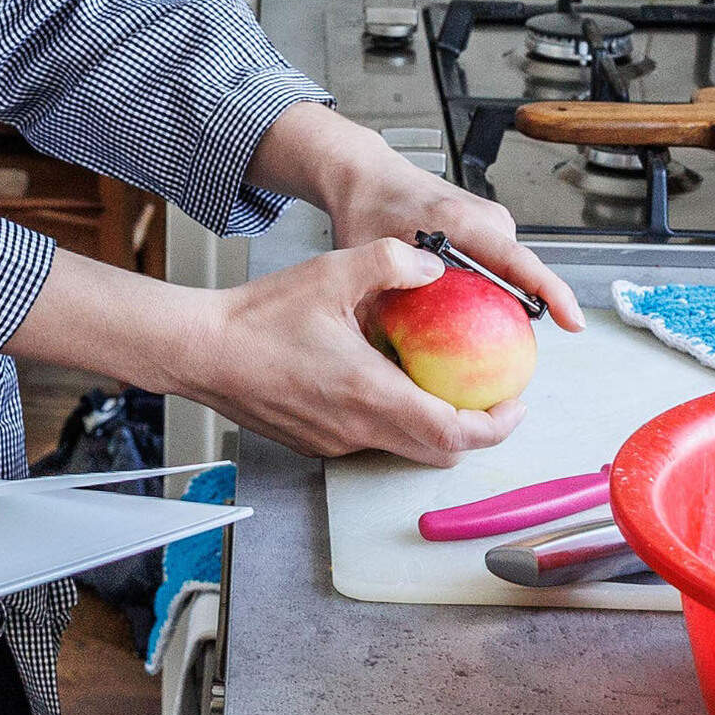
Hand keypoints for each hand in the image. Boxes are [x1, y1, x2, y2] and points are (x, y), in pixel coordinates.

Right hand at [175, 239, 520, 463]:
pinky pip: (369, 438)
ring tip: (444, 386)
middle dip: (474, 431)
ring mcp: (335, 440)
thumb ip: (392, 261)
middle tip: (492, 400)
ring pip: (402, 447)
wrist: (200, 351)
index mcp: (371, 394)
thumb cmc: (256, 319)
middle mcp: (357, 428)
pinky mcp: (315, 441)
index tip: (514, 404)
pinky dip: (393, 420)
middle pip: (436, 452)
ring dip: (432, 426)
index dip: (494, 426)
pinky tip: (386, 381)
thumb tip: (434, 266)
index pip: (453, 433)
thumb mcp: (332, 273)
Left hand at [252, 103, 582, 328]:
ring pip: (511, 273)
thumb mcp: (367, 267)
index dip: (550, 293)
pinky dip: (492, 288)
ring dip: (500, 302)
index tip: (572, 321)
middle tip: (503, 354)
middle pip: (521, 274)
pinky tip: (469, 308)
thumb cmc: (366, 212)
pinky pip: (501, 264)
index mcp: (459, 223)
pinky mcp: (489, 223)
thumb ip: (380, 313)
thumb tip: (390, 365)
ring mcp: (490, 218)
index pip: (517, 262)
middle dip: (523, 315)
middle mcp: (484, 217)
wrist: (368, 175)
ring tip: (475, 328)